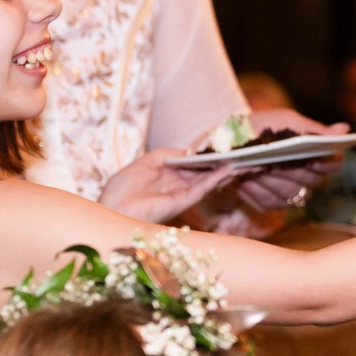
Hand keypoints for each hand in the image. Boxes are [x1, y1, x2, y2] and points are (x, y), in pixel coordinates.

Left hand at [99, 148, 240, 223]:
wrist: (112, 208)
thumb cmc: (122, 188)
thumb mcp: (145, 162)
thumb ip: (168, 155)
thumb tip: (190, 151)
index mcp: (167, 174)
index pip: (192, 164)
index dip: (207, 156)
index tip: (223, 147)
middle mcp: (177, 184)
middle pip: (204, 172)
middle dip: (222, 164)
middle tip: (242, 154)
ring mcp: (181, 193)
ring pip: (208, 180)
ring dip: (225, 171)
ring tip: (243, 160)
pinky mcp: (182, 201)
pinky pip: (202, 188)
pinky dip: (216, 179)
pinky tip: (228, 169)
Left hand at [230, 110, 347, 213]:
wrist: (228, 139)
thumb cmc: (261, 126)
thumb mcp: (285, 121)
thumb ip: (313, 129)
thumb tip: (345, 129)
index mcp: (316, 155)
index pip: (333, 164)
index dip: (325, 164)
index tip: (311, 160)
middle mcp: (308, 178)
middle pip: (311, 182)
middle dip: (290, 170)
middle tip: (272, 159)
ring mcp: (290, 194)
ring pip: (289, 194)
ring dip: (270, 179)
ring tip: (253, 166)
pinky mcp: (269, 204)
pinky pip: (267, 203)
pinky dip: (254, 189)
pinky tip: (243, 178)